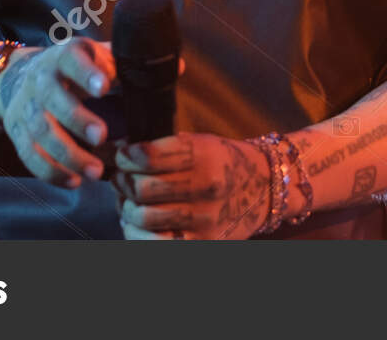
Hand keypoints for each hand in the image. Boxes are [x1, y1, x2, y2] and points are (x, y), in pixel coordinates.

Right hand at [0, 40, 114, 188]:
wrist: (23, 75)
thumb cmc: (74, 68)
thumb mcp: (95, 56)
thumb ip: (121, 65)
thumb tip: (165, 73)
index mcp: (64, 57)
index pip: (72, 61)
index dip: (86, 74)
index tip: (104, 87)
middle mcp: (40, 80)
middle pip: (53, 99)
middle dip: (77, 119)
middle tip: (101, 136)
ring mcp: (27, 107)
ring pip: (41, 132)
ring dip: (68, 154)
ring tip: (95, 171)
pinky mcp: (17, 132)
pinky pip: (30, 155)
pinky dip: (50, 171)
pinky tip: (74, 181)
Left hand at [112, 133, 271, 239]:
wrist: (265, 189)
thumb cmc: (225, 163)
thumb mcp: (202, 143)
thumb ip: (165, 149)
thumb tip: (120, 155)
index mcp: (205, 154)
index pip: (148, 157)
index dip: (126, 157)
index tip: (122, 157)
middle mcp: (206, 186)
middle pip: (142, 189)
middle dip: (123, 184)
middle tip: (121, 181)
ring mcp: (205, 218)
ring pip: (143, 218)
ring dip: (126, 209)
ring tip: (127, 202)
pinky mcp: (204, 242)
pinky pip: (154, 244)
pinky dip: (136, 235)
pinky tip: (137, 225)